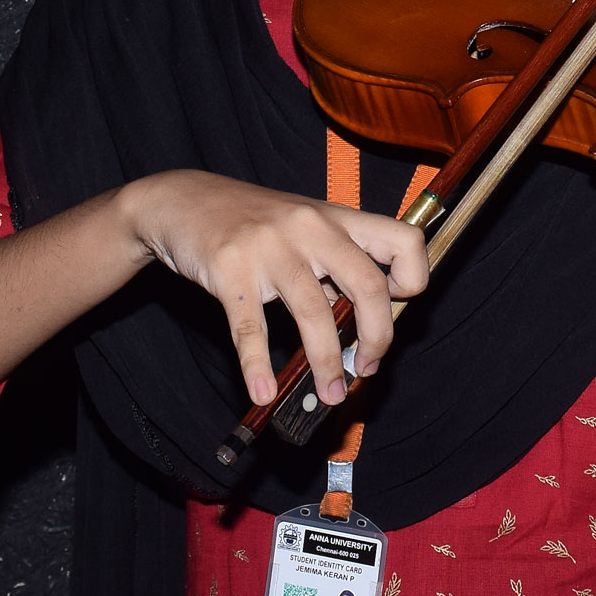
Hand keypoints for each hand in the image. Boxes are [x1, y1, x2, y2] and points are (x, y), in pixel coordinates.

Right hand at [118, 171, 429, 407]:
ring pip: (314, 313)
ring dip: (327, 363)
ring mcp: (270, 246)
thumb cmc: (251, 221)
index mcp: (337, 217)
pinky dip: (258, 367)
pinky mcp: (230, 268)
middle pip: (369, 284)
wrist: (182, 201)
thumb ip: (333, 268)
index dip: (413, 278)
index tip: (398, 306)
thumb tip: (363, 327)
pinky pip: (251, 328)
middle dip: (378, 337)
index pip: (403, 240)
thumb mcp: (302, 228)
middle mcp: (310, 227)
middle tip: (369, 367)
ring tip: (331, 394)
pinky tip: (263, 392)